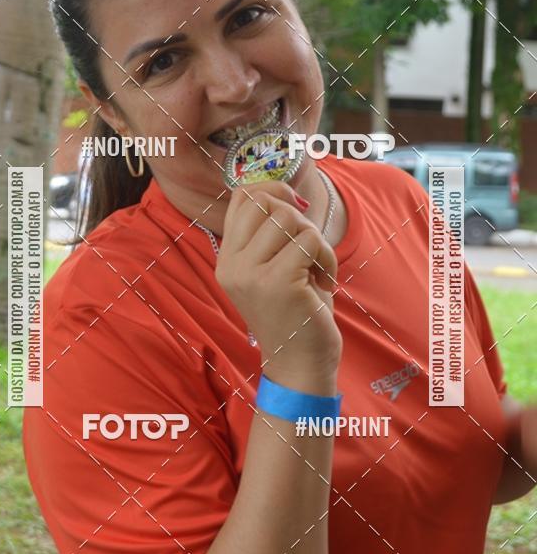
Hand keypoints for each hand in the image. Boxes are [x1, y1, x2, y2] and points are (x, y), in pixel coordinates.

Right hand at [216, 181, 341, 376]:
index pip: (242, 197)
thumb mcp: (272, 268)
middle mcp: (231, 265)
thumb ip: (269, 232)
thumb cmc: (295, 312)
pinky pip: (310, 240)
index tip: (296, 209)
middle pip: (266, 202)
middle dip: (298, 218)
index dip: (273, 190)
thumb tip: (284, 191)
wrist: (300, 364)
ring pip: (289, 218)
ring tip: (316, 270)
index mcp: (227, 259)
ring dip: (315, 241)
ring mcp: (250, 274)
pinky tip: (324, 283)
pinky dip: (327, 258)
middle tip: (307, 251)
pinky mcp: (277, 281)